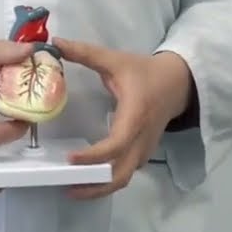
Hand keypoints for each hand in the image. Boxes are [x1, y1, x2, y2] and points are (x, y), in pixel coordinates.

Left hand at [52, 38, 193, 200]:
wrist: (177, 83)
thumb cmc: (144, 72)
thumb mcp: (115, 60)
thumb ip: (85, 53)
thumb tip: (54, 43)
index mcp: (135, 115)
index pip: (116, 144)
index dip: (94, 155)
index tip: (70, 158)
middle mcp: (141, 138)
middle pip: (121, 174)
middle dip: (94, 185)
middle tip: (65, 186)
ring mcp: (144, 149)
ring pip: (123, 178)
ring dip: (99, 188)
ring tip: (71, 188)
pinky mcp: (143, 153)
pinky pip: (126, 173)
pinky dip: (107, 181)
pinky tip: (87, 179)